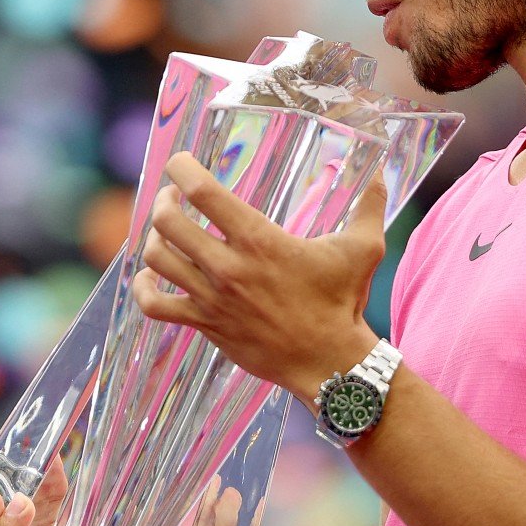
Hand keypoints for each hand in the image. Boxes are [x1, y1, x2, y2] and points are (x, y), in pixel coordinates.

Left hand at [133, 152, 385, 401]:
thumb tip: (382, 174)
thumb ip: (370, 206)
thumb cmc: (344, 302)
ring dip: (155, 239)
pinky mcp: (207, 325)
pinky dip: (143, 289)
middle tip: (174, 198)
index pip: (203, 192)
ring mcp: (213, 298)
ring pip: (157, 259)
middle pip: (168, 222)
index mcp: (259, 240)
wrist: (330, 362)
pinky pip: (155, 306)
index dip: (182, 169)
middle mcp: (229, 266)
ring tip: (166, 231)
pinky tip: (150, 276)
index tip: (181, 163)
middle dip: (165, 202)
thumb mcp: (362, 248)